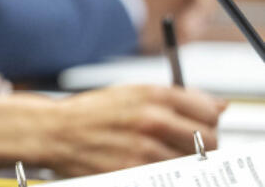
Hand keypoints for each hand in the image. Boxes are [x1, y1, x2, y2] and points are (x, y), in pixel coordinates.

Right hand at [39, 84, 225, 175]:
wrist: (52, 131)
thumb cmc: (92, 113)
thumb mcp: (132, 94)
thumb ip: (178, 99)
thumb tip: (220, 106)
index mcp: (153, 95)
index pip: (209, 112)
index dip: (207, 121)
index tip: (197, 126)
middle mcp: (152, 120)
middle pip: (208, 141)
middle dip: (201, 146)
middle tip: (183, 147)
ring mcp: (144, 149)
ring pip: (191, 164)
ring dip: (180, 163)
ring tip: (157, 156)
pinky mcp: (133, 172)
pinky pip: (167, 177)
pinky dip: (163, 175)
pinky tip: (146, 165)